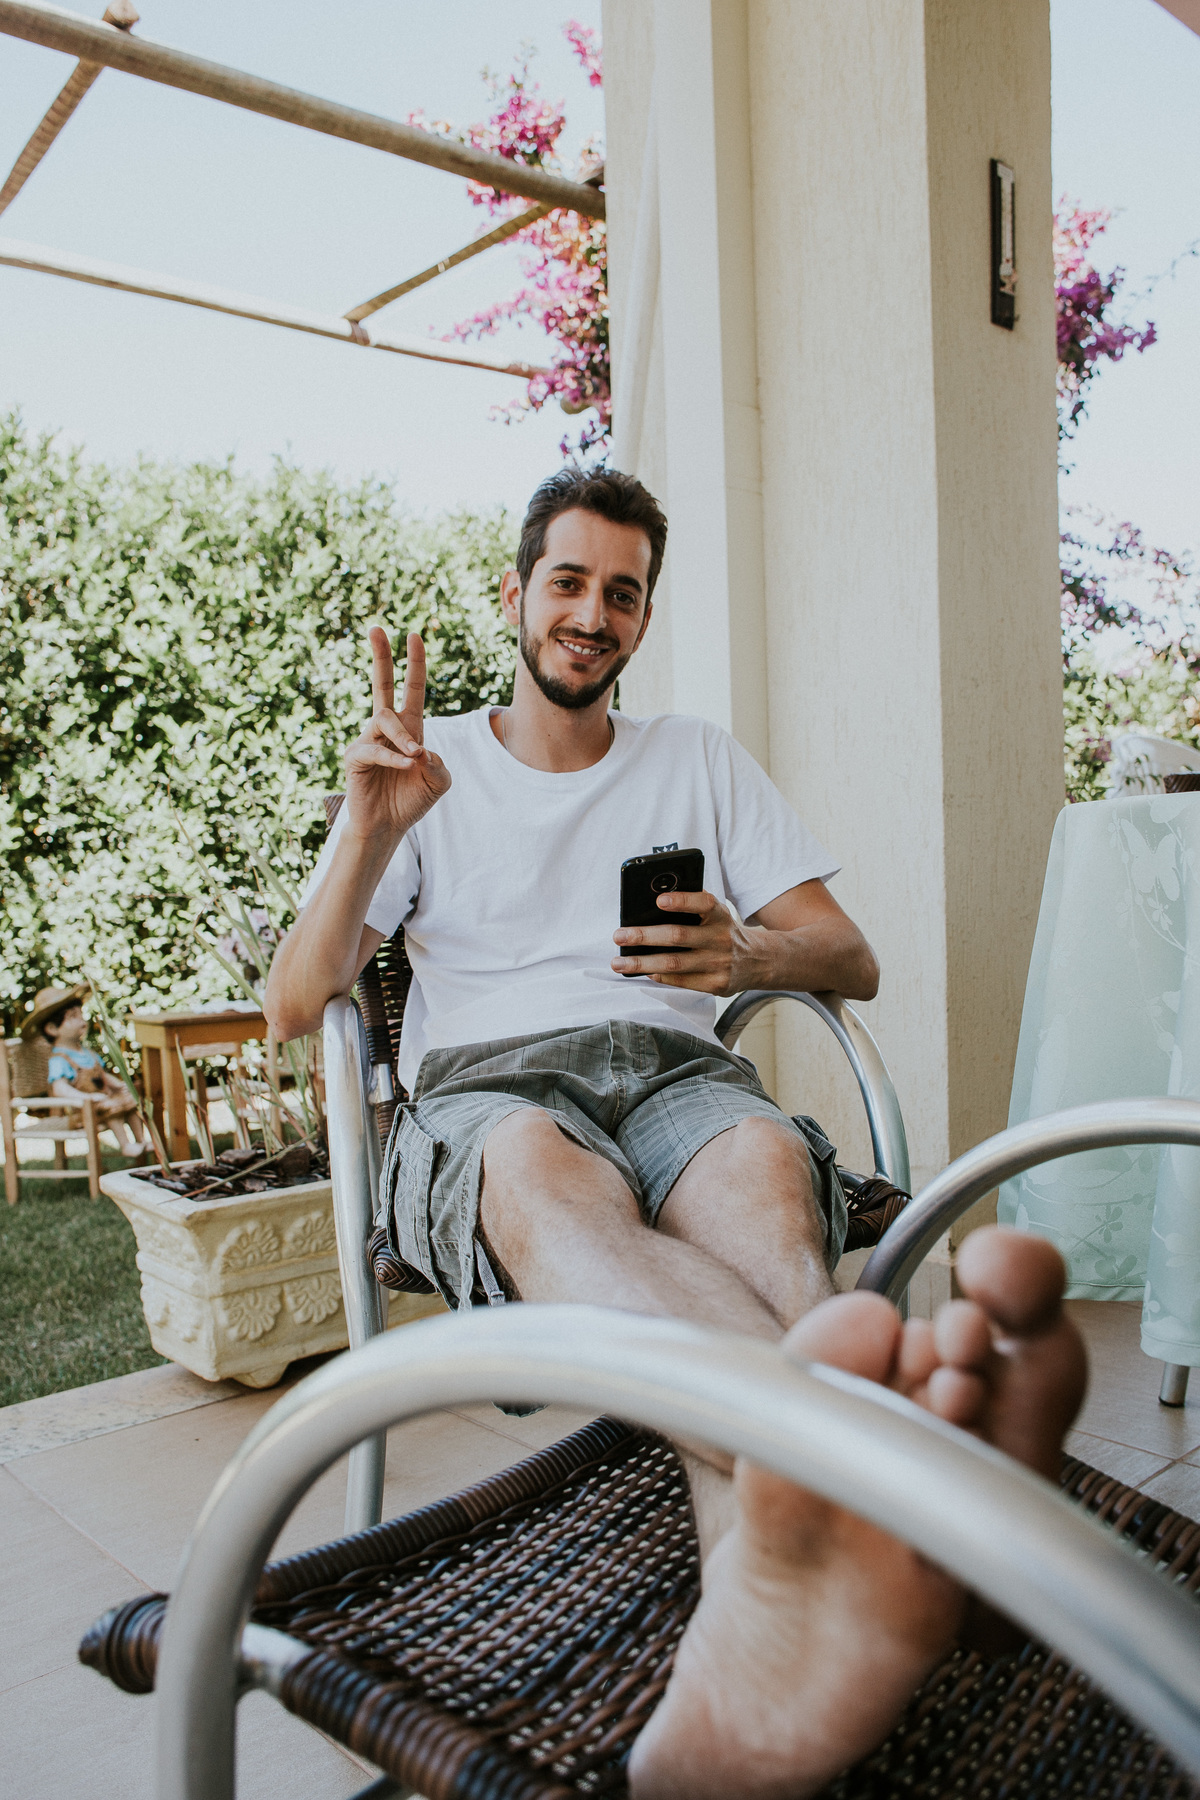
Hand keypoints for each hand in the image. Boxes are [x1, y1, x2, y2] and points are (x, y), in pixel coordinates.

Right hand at [344, 628, 450, 841]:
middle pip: (382, 684)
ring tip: (415, 757)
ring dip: (403, 737)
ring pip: (384, 719)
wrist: (387, 827)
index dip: (415, 664)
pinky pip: (374, 749)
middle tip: (376, 628)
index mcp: (409, 729)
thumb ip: (439, 764)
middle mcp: (386, 730)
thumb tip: (421, 750)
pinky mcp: (355, 758)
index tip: (414, 636)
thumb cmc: (411, 801)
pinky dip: (393, 758)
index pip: (412, 689)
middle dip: (381, 656)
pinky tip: (407, 765)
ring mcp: (368, 740)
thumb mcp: (439, 782)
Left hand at [611, 890, 765, 994]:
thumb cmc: (723, 931)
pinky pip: (680, 981)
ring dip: (641, 963)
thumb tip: (651, 903)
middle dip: (644, 936)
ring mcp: (718, 963)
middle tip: (619, 935)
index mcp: (720, 915)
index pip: (703, 903)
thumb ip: (692, 907)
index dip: (682, 901)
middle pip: (677, 936)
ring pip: (673, 963)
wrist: (759, 961)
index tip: (659, 900)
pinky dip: (658, 976)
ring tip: (618, 962)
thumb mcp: (716, 914)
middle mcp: (720, 938)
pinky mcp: (716, 984)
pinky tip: (643, 971)